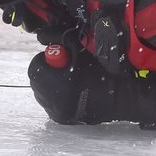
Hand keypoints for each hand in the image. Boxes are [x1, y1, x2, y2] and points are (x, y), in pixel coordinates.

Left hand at [27, 48, 155, 125]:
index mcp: (59, 84)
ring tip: (65, 78)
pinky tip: (68, 90)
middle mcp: (55, 102)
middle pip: (35, 81)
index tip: (57, 57)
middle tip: (60, 67)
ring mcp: (58, 113)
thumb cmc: (101, 70)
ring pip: (40, 93)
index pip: (35, 68)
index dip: (44, 59)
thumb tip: (41, 36)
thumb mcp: (80, 49)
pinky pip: (48, 104)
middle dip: (44, 71)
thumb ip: (59, 39)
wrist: (120, 98)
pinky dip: (53, 96)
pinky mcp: (62, 119)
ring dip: (47, 83)